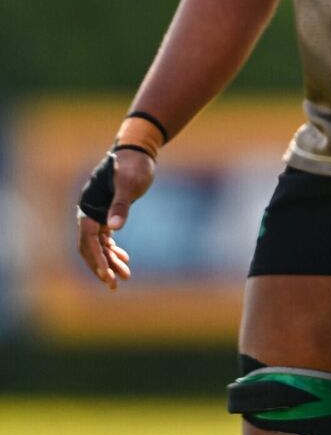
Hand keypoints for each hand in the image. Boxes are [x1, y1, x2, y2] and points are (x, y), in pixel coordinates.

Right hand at [76, 148, 154, 290]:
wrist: (138, 151)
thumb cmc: (133, 165)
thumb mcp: (129, 184)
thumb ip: (120, 205)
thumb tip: (112, 229)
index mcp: (90, 208)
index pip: (88, 241)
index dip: (97, 260)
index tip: (108, 276)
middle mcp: (89, 213)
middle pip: (90, 247)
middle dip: (102, 267)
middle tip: (116, 284)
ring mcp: (97, 213)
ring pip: (99, 245)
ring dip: (110, 260)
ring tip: (125, 276)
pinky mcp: (107, 212)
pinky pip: (105, 238)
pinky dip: (113, 249)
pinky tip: (124, 258)